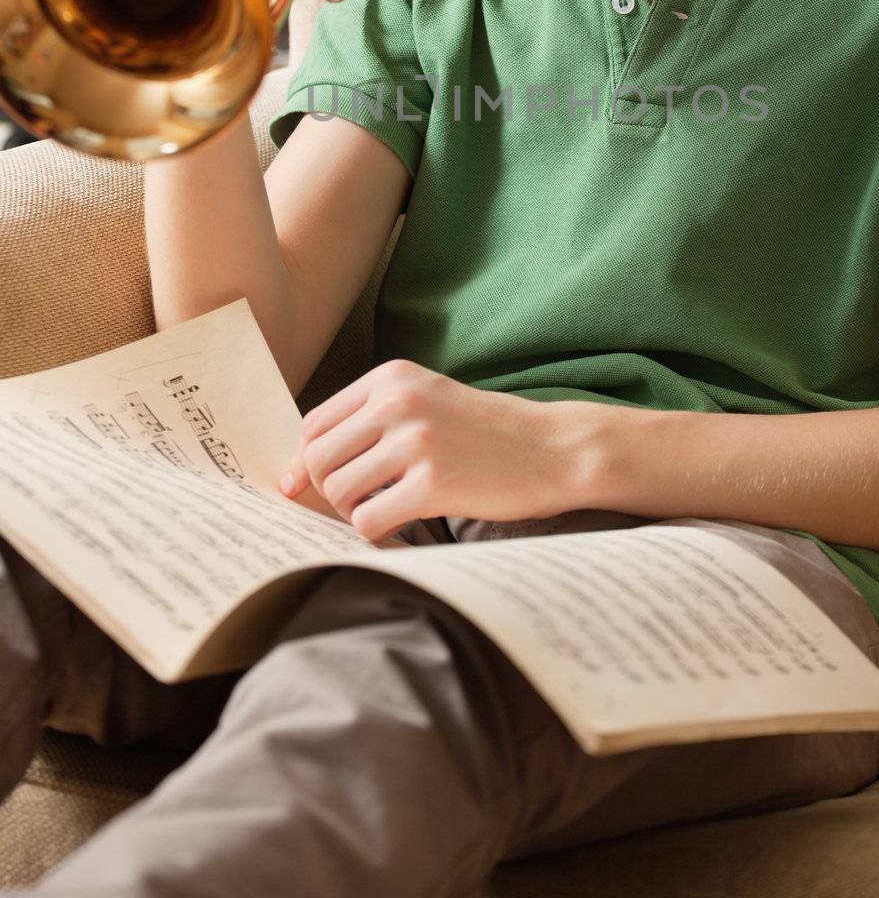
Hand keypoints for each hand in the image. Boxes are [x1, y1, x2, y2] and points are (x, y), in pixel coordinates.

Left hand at [278, 357, 577, 544]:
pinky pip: (368, 520)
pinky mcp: (433, 483)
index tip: (315, 485)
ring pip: (338, 491)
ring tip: (384, 512)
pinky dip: (375, 532)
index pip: (314, 423)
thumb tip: (293, 474)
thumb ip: (367, 424)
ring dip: (352, 513)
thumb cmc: (485, 432)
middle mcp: (398, 401)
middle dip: (328, 491)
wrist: (553, 448)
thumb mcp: (427, 402)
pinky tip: (400, 526)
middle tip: (359, 503)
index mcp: (392, 377)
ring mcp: (416, 441)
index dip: (307, 461)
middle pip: (318, 459)